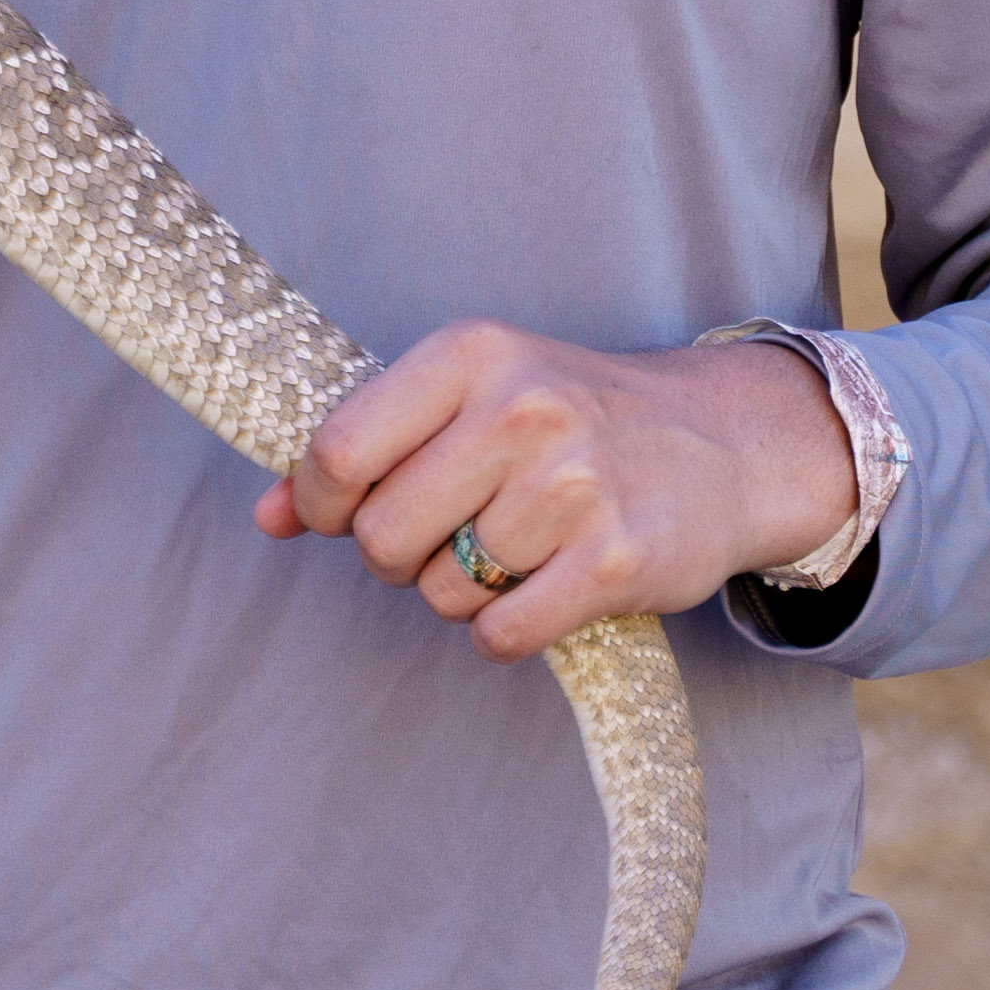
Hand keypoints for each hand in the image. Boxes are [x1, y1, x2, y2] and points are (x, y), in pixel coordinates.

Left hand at [257, 325, 860, 657]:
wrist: (721, 442)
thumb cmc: (570, 420)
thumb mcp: (468, 398)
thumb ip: (364, 450)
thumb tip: (268, 517)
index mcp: (473, 355)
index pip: (339, 452)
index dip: (322, 504)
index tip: (344, 513)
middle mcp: (524, 411)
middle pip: (382, 536)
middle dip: (395, 556)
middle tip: (444, 536)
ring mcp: (575, 487)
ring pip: (441, 592)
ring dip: (460, 591)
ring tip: (511, 549)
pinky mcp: (617, 562)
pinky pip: (501, 634)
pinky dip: (504, 629)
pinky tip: (540, 588)